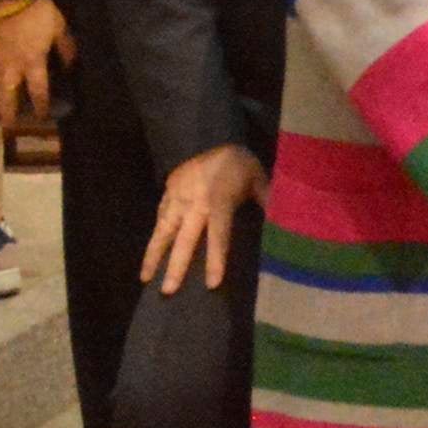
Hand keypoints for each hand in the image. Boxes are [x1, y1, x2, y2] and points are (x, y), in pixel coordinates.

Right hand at [0, 0, 67, 130]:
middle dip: (10, 112)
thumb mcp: (59, 26)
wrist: (5, 1)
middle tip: (9, 124)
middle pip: (9, 97)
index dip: (41, 105)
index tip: (42, 117)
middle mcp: (13, 68)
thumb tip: (72, 65)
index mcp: (33, 62)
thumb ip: (66, 46)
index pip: (38, 90)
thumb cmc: (35, 12)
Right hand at [142, 142, 266, 292]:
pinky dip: (153, 238)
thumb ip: (266, 200)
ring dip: (153, 255)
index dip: (216, 259)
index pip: (218, 236)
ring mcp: (177, 201)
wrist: (207, 135)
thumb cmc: (236, 161)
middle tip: (167, 291)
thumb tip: (282, 221)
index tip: (212, 283)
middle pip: (183, 240)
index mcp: (218, 201)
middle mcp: (194, 205)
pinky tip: (148, 256)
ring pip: (162, 232)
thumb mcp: (256, 176)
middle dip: (175, 266)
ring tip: (145, 279)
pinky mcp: (166, 196)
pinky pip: (158, 220)